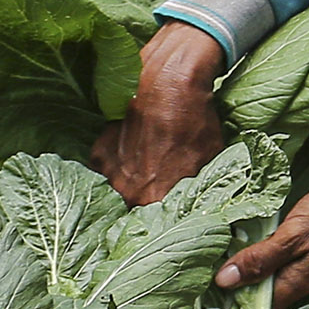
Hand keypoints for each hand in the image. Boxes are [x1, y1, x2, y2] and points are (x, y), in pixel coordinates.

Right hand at [94, 22, 232, 206]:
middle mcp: (126, 193)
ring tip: (146, 171)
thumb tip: (202, 198)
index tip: (169, 217)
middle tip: (158, 192)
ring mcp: (108, 173)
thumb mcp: (209, 159)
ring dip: (130, 185)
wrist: (168, 81)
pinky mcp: (98, 151)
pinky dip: (118, 164)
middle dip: (145, 205)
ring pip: (119, 190)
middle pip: (134, 210)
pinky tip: (133, 154)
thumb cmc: (195, 120)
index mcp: (154, 201)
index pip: (156, 226)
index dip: (164, 222)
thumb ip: (199, 186)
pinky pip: (108, 169)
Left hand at [217, 168, 308, 308]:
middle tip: (199, 282)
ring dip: (245, 271)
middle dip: (234, 291)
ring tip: (213, 263)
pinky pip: (276, 257)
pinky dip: (258, 254)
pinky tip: (244, 242)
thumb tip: (224, 281)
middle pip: (261, 293)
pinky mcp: (305, 246)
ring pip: (267, 275)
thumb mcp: (293, 235)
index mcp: (294, 282)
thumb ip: (261, 258)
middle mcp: (298, 278)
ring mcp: (303, 262)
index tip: (203, 304)